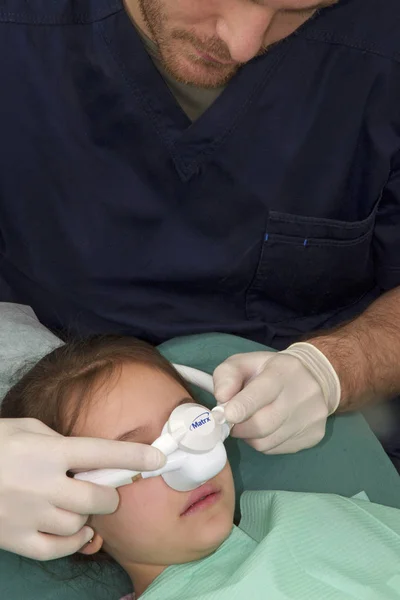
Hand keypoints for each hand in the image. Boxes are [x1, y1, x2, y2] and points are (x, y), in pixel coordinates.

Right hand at [0, 418, 164, 559]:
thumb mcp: (27, 427)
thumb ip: (59, 440)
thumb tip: (86, 454)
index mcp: (48, 452)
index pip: (102, 453)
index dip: (134, 456)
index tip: (158, 458)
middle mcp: (43, 485)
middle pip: (98, 497)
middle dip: (109, 492)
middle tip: (103, 486)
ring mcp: (29, 515)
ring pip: (80, 523)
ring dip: (87, 514)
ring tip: (76, 503)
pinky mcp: (15, 540)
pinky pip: (58, 549)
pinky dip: (74, 542)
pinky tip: (78, 532)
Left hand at [213, 343, 340, 453]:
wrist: (315, 376)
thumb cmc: (270, 370)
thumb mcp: (244, 362)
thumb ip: (227, 375)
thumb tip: (221, 398)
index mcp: (283, 371)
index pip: (262, 393)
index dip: (242, 407)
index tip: (226, 415)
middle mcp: (302, 394)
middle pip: (262, 424)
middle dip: (240, 427)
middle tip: (232, 422)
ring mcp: (311, 417)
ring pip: (267, 441)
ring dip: (251, 436)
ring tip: (252, 421)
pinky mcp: (314, 435)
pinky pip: (278, 449)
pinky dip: (265, 442)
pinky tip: (269, 427)